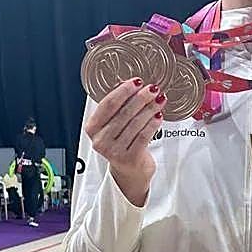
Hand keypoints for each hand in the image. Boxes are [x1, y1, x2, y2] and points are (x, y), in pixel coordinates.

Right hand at [84, 78, 164, 205]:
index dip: (123, 91)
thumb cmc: (121, 142)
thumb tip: (135, 85)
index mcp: (92, 128)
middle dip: (141, 98)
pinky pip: (143, 136)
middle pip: (123, 113)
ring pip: (135, 123)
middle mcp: (100, 140)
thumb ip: (118, 108)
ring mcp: (114, 151)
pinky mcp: (129, 158)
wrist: (129, 171)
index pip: (107, 105)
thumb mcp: (113, 125)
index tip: (137, 81)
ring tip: (160, 99)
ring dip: (150, 108)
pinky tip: (159, 115)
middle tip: (153, 88)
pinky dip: (153, 124)